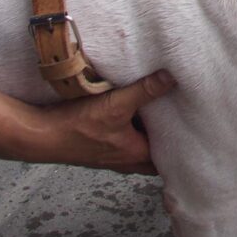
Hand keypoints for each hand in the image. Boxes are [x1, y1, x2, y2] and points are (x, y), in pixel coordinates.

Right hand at [0, 72, 176, 174]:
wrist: (40, 135)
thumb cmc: (76, 128)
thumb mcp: (116, 105)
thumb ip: (144, 91)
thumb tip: (172, 78)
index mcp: (137, 155)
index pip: (170, 155)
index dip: (183, 143)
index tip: (196, 127)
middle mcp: (126, 159)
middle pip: (155, 149)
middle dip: (166, 135)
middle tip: (182, 115)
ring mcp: (111, 153)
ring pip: (137, 141)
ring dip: (146, 128)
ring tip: (161, 107)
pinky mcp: (98, 143)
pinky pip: (121, 134)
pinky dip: (129, 123)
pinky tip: (130, 105)